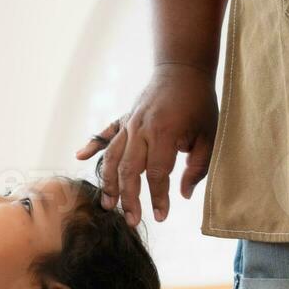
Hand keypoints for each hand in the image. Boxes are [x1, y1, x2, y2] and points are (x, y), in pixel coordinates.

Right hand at [75, 62, 218, 227]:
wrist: (183, 67)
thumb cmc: (199, 103)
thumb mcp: (209, 136)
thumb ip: (197, 167)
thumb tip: (184, 194)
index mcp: (163, 133)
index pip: (157, 174)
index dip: (159, 198)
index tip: (161, 216)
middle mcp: (140, 129)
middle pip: (128, 171)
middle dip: (129, 199)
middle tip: (132, 221)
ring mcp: (129, 123)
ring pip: (112, 157)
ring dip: (108, 182)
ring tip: (108, 204)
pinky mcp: (124, 118)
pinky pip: (104, 133)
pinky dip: (91, 145)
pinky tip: (79, 156)